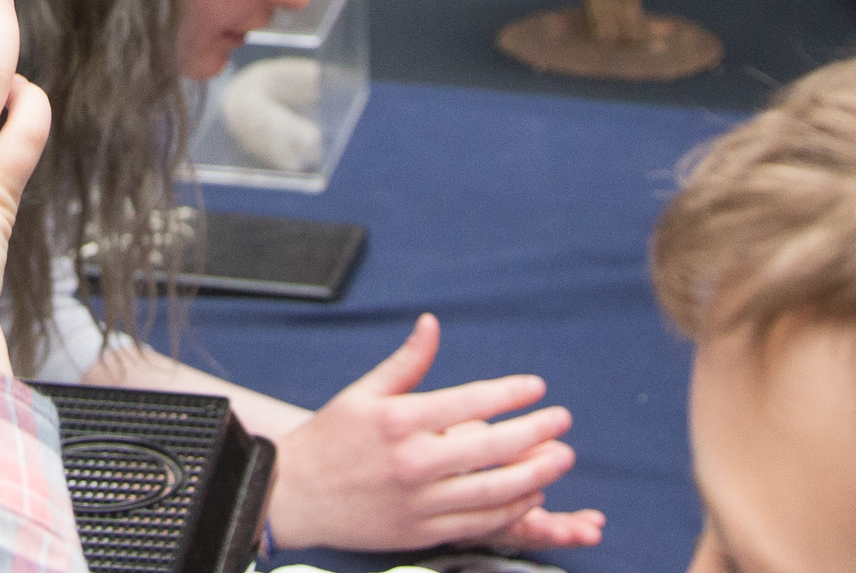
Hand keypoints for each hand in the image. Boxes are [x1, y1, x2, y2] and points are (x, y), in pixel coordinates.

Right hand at [264, 316, 604, 554]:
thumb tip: (432, 324)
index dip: (508, 393)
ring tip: (559, 458)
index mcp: (398, 420)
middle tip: (562, 420)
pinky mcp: (420, 532)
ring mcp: (418, 501)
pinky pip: (477, 523)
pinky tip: (529, 496)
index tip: (535, 386)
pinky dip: (509, 510)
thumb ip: (406, 362)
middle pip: (490, 447)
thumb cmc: (329, 438)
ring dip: (535, 474)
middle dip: (535, 432)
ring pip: (492, 490)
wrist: (294, 495)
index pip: (468, 402)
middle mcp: (412, 461)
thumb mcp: (362, 393)